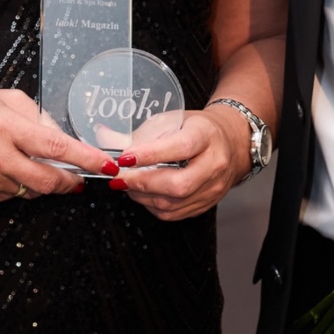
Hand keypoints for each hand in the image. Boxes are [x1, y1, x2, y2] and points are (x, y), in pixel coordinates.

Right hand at [0, 86, 114, 203]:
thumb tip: (68, 143)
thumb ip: (41, 120)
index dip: (88, 160)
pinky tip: (0, 169)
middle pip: (49, 181)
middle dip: (70, 180)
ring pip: (31, 191)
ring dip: (37, 181)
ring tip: (21, 161)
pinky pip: (9, 197)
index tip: (109, 166)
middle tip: (77, 177)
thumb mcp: (7, 101)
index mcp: (6, 128)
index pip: (58, 148)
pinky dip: (14, 185)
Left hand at [110, 105, 252, 221]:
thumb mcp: (172, 121)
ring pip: (173, 203)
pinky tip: (143, 193)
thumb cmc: (198, 130)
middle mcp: (215, 164)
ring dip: (143, 196)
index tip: (123, 158)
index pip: (180, 148)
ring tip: (127, 184)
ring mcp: (213, 188)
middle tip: (119, 178)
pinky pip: (174, 213)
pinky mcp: (207, 204)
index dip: (149, 155)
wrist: (230, 144)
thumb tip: (103, 136)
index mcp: (207, 136)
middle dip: (142, 183)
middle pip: (179, 184)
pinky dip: (152, 205)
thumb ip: (139, 133)